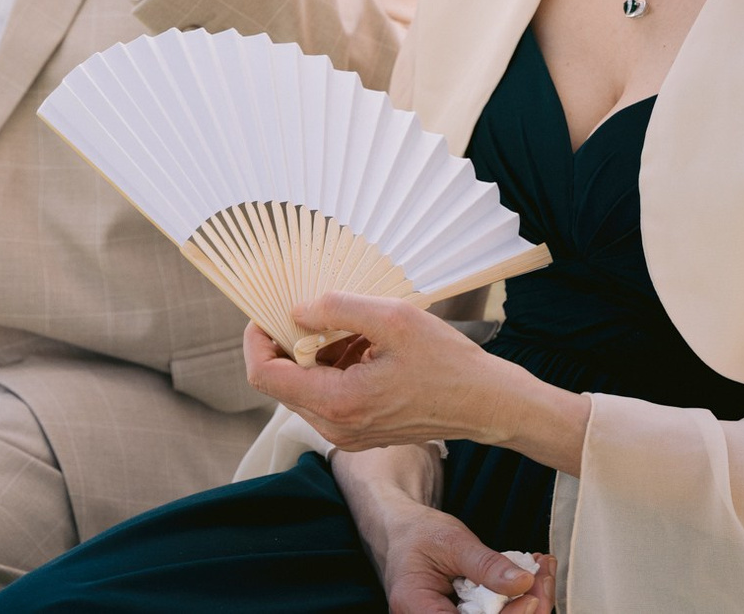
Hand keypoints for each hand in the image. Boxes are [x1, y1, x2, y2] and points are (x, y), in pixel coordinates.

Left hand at [246, 293, 586, 465]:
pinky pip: (328, 396)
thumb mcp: (393, 319)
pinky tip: (367, 347)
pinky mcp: (360, 432)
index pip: (264, 376)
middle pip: (281, 382)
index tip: (267, 311)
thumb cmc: (446, 363)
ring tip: (356, 330)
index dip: (256, 339)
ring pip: (305, 387)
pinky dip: (335, 367)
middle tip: (318, 311)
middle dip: (290, 342)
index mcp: (337, 403)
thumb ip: (337, 309)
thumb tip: (296, 310)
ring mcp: (347, 434)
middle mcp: (335, 427)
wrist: (486, 404)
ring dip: (316, 353)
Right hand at [355, 484, 552, 613]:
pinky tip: (531, 576)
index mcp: (417, 610)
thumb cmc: (417, 533)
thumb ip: (487, 565)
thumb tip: (523, 583)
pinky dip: (517, 599)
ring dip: (527, 602)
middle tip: (545, 575)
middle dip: (526, 608)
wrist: (401, 532)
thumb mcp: (452, 541)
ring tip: (542, 570)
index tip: (533, 594)